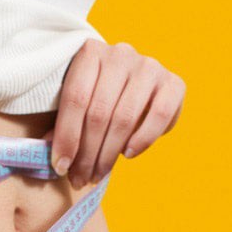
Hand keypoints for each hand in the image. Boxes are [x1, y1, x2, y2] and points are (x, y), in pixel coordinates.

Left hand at [45, 39, 185, 187]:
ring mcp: (149, 67)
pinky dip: (143, 139)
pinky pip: (160, 116)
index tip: (60, 166)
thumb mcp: (75, 104)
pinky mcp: (173, 83)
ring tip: (98, 174)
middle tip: (80, 178)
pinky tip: (127, 154)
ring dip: (109, 154)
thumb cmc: (96, 97)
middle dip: (87, 153)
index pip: (76, 99)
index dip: (66, 136)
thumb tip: (58, 160)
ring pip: (125, 118)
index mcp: (90, 52)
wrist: (132, 84)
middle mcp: (120, 54)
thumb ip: (63, 126)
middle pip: (99, 112)